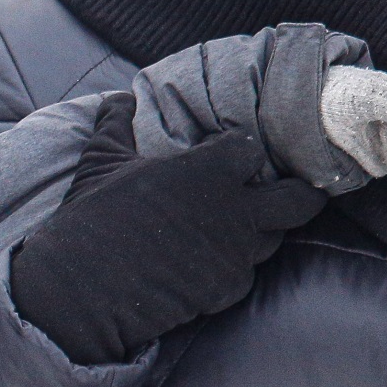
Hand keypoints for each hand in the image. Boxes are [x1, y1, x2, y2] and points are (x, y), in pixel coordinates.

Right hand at [11, 112, 324, 364]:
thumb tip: (120, 97)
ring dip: (261, 231)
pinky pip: (245, 274)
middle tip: (284, 190)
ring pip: (275, 238)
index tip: (225, 155)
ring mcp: (235, 253)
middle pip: (300, 199)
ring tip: (232, 229)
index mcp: (209, 170)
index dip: (239, 150)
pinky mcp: (226, 289)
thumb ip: (116, 124)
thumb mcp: (99, 161)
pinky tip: (205, 265)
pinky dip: (231, 268)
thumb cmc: (92, 218)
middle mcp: (235, 210)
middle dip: (302, 192)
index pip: (251, 149)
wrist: (83, 289)